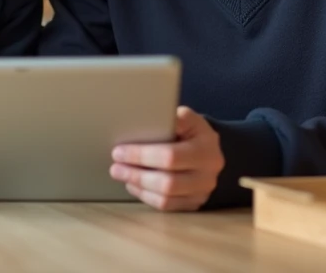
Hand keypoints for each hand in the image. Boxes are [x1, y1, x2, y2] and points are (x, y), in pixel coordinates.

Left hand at [109, 106, 223, 210]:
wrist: (210, 151)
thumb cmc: (192, 132)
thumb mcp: (188, 118)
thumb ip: (172, 119)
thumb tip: (146, 121)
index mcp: (206, 149)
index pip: (170, 156)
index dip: (141, 155)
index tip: (119, 151)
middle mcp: (207, 175)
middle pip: (167, 182)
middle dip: (136, 174)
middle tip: (115, 167)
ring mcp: (202, 193)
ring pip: (166, 198)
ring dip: (138, 186)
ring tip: (121, 174)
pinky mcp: (193, 204)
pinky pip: (166, 206)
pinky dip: (146, 197)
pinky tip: (134, 185)